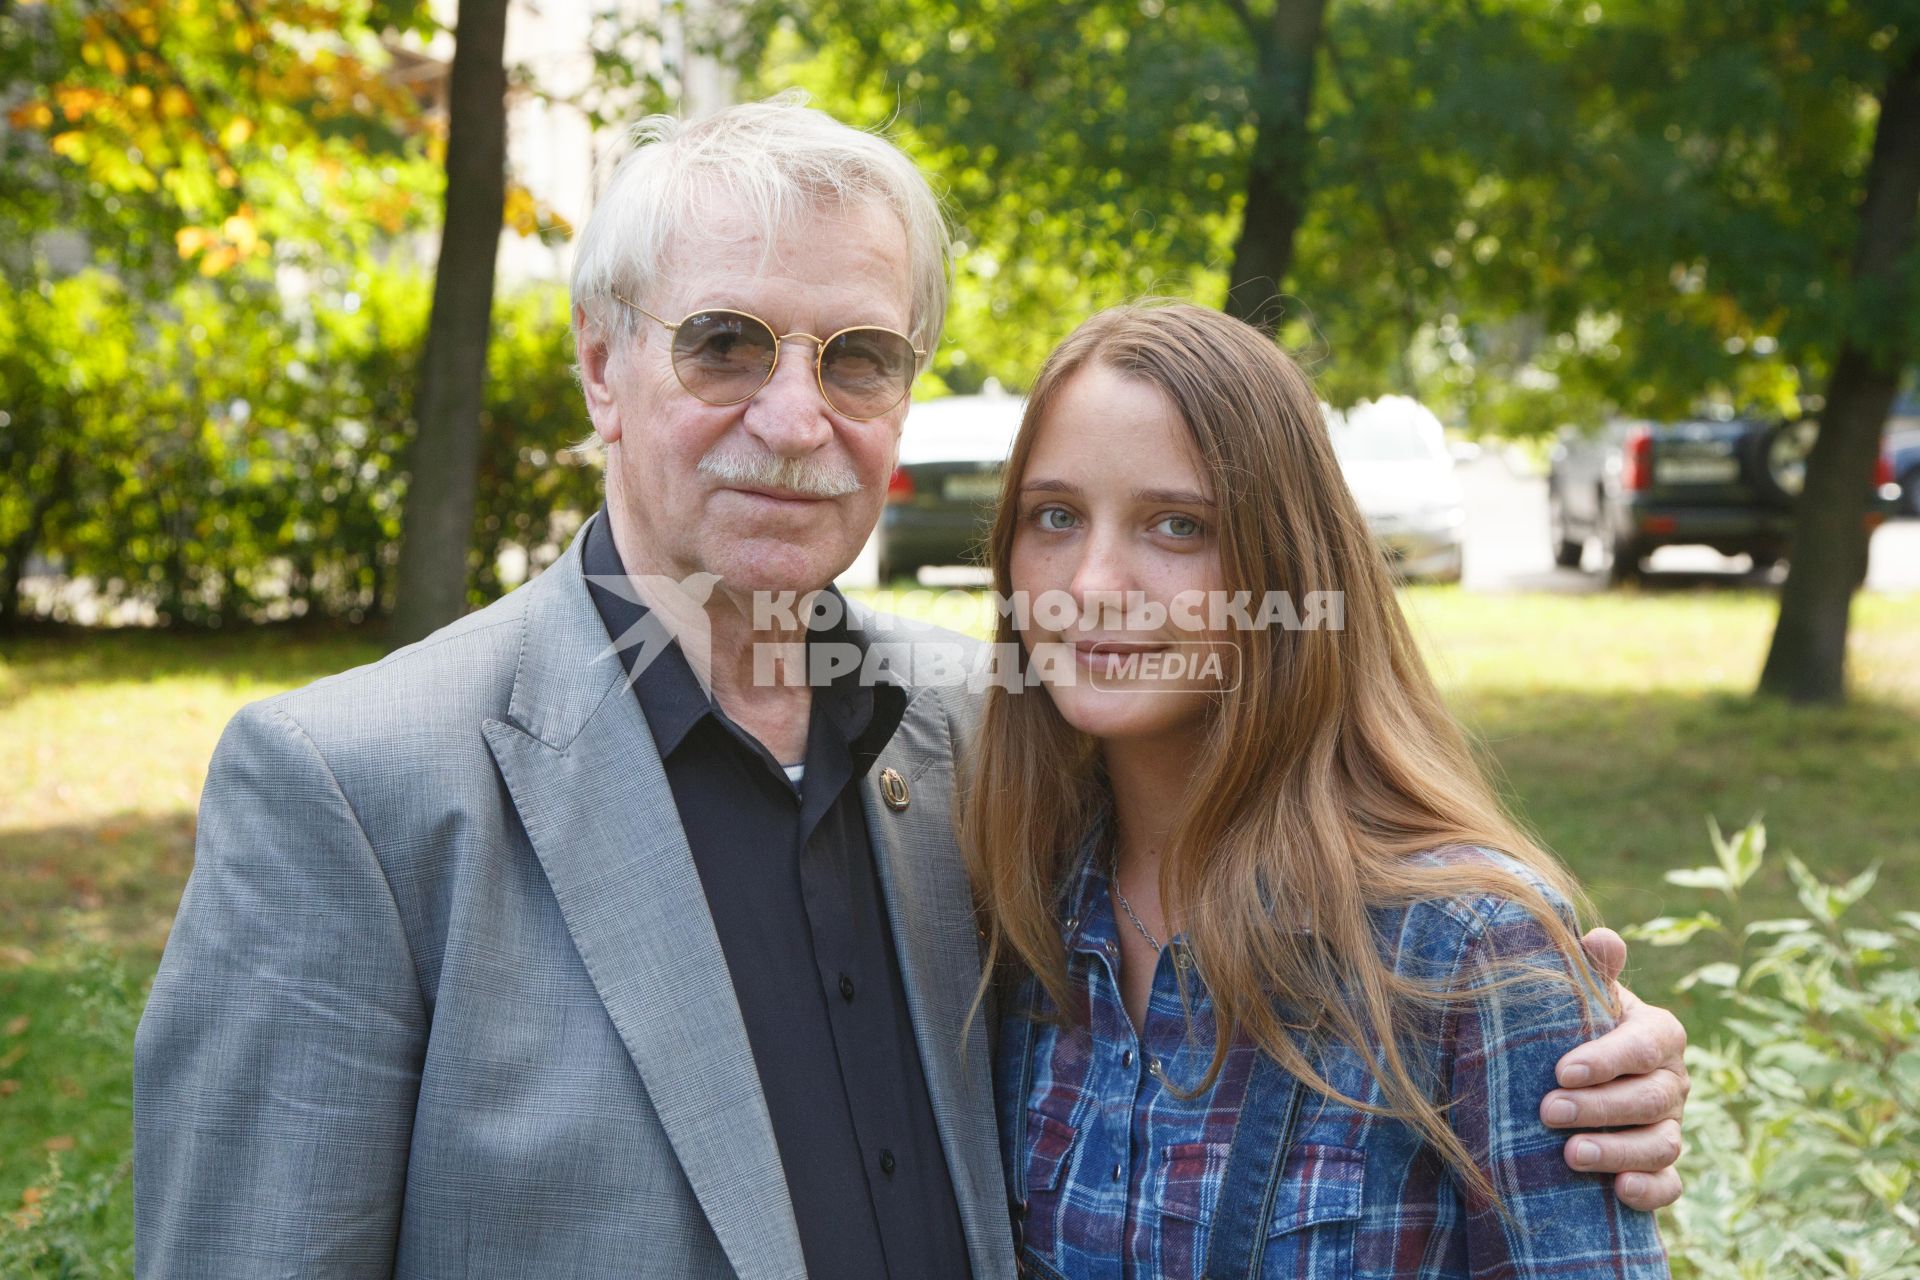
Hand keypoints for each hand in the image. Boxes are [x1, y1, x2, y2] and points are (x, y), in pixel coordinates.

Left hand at [1539, 927, 1688, 1211]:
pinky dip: (1650, 1191)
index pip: (1645, 1045)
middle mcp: (1673, 1081)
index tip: (1562, 1070)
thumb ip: (1592, 967)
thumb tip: (1601, 939)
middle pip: (1651, 1099)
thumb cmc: (1577, 1023)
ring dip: (1620, 1151)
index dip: (1608, 1059)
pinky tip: (1619, 1191)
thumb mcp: (1583, 994)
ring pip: (1662, 1144)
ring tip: (1571, 1155)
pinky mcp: (1661, 1166)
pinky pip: (1670, 1185)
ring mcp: (1671, 1125)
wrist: (1575, 1071)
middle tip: (1549, 1111)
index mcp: (1659, 1033)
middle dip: (1601, 1107)